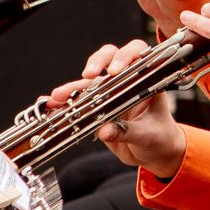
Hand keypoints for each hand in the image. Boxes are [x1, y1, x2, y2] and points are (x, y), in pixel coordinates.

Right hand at [44, 39, 185, 177]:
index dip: (125, 56)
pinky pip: (79, 99)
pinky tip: (51, 104)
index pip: (138, 55)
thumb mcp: (147, 135)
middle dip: (97, 62)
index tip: (114, 71)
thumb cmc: (159, 138)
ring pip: (90, 80)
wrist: (152, 154)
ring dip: (73, 86)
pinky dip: (65, 101)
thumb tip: (105, 131)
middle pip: (110, 57)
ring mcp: (110, 91)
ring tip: (58, 96)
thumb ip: (127, 132)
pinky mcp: (97, 105)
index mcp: (147, 80)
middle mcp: (127, 79)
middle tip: (88, 75)